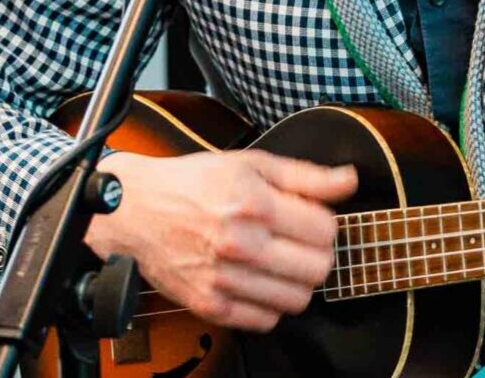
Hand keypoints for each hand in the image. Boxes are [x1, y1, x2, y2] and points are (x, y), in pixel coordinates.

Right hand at [84, 149, 357, 331]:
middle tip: (296, 241)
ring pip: (298, 299)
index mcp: (253, 203)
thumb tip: (349, 180)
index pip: (325, 229)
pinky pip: (267, 320)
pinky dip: (269, 304)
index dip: (321, 222)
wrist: (136, 210)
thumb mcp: (250, 164)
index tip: (306, 218)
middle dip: (315, 253)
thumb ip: (305, 175)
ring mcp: (225, 279)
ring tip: (277, 261)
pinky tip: (256, 280)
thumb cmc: (193, 183)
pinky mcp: (211, 306)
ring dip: (295, 281)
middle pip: (318, 268)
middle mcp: (240, 244)